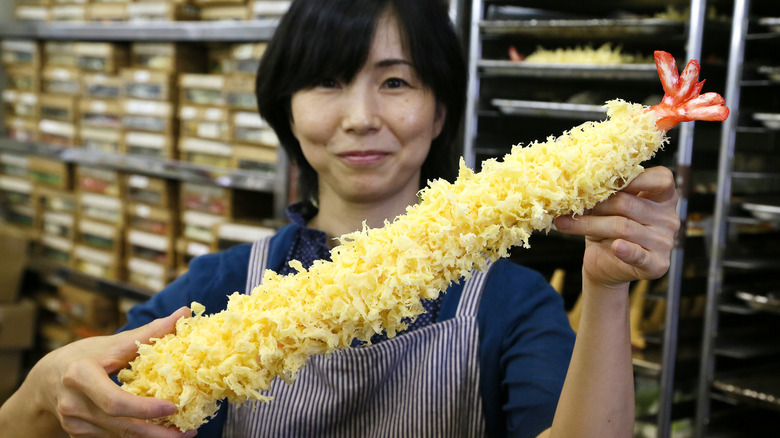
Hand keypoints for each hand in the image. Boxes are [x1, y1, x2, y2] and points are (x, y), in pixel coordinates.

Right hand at [12, 307, 195, 437]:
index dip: (145, 409)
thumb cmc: (82, 355)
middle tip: (188, 432)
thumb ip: (149, 332)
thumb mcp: (112, 343)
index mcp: (81, 376)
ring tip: (181, 432)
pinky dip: (138, 436)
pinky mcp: (79, 435)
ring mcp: (75, 424)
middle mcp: (74, 404)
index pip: (115, 402)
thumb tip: (183, 312)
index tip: (174, 407)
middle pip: (121, 426)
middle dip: (156, 433)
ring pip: (120, 437)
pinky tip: (158, 431)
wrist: (45, 380)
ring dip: (151, 437)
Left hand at [553, 166, 680, 290]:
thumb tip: (581, 180)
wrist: (602, 264)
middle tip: (570, 204)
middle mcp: (669, 218)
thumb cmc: (607, 229)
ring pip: (623, 226)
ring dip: (588, 224)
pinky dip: (627, 251)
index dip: (634, 177)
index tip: (603, 178)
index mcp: (664, 198)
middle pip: (628, 203)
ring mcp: (665, 242)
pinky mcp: (657, 264)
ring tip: (564, 223)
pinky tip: (616, 247)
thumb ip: (606, 193)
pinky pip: (639, 255)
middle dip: (595, 204)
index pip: (661, 179)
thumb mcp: (607, 207)